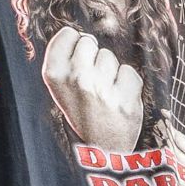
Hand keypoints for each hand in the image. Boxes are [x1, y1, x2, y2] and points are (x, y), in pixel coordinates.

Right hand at [43, 29, 145, 158]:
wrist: (101, 151)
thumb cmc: (82, 114)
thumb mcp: (62, 89)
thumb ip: (66, 61)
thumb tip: (83, 35)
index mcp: (54, 75)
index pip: (67, 34)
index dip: (76, 46)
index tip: (78, 63)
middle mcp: (76, 79)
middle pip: (90, 42)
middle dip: (94, 58)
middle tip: (92, 83)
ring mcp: (101, 89)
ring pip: (110, 57)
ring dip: (111, 73)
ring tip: (105, 95)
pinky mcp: (125, 99)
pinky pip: (130, 73)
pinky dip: (128, 85)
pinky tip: (120, 100)